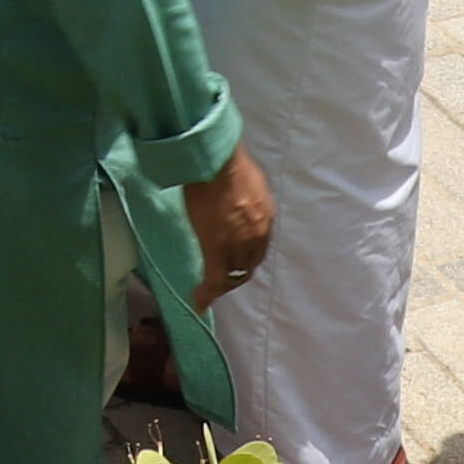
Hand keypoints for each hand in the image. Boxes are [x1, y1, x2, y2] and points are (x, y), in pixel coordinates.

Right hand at [183, 146, 274, 302]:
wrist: (216, 161)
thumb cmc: (229, 161)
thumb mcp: (249, 181)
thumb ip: (246, 197)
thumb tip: (235, 200)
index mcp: (265, 217)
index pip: (258, 246)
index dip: (246, 256)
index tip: (236, 262)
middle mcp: (257, 234)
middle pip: (247, 262)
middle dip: (235, 270)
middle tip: (221, 276)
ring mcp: (237, 242)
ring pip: (231, 272)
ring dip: (222, 280)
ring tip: (208, 287)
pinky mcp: (217, 247)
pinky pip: (213, 278)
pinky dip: (206, 293)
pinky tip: (198, 302)